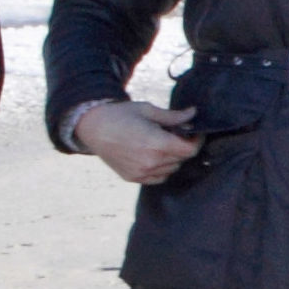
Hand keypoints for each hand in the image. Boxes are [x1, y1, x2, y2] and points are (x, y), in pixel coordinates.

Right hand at [78, 99, 203, 184]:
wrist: (92, 127)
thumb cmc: (120, 115)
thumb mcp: (148, 111)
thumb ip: (173, 116)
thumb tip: (193, 114)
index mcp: (157, 144)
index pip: (189, 150)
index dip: (196, 141)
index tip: (194, 133)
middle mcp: (151, 162)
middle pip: (181, 159)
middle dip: (182, 146)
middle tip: (175, 133)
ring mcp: (141, 173)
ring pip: (171, 169)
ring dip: (172, 158)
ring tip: (161, 143)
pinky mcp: (132, 178)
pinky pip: (158, 178)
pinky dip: (161, 169)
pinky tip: (152, 155)